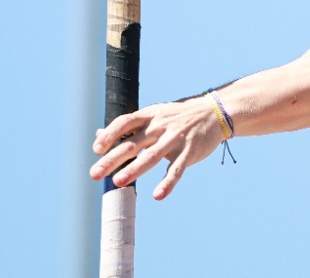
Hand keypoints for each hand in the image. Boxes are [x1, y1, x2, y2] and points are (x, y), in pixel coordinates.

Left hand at [90, 98, 227, 199]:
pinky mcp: (189, 152)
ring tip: (117, 182)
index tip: (96, 149)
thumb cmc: (177, 117)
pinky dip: (168, 183)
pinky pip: (177, 169)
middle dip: (112, 159)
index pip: (125, 122)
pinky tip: (158, 195)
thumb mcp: (153, 115)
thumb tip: (98, 136)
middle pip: (133, 143)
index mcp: (150, 116)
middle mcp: (160, 126)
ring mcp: (175, 139)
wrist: (213, 113)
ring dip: (134, 169)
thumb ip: (128, 128)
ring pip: (152, 156)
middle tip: (95, 174)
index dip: (110, 135)